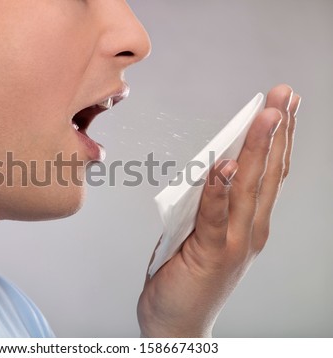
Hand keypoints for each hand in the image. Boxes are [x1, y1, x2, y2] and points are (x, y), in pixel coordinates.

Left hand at [137, 84, 301, 336]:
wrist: (177, 322)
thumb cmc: (189, 275)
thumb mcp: (202, 232)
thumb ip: (210, 202)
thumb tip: (211, 168)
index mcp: (248, 222)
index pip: (267, 172)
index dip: (276, 137)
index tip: (281, 106)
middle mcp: (249, 230)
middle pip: (266, 172)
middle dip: (276, 130)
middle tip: (284, 95)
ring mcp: (233, 242)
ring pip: (247, 187)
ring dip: (257, 149)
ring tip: (266, 115)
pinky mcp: (210, 253)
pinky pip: (215, 215)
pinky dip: (219, 190)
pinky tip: (224, 165)